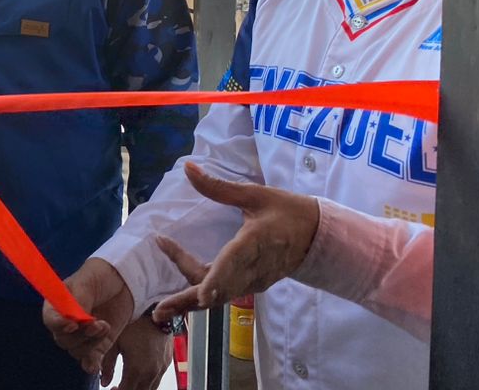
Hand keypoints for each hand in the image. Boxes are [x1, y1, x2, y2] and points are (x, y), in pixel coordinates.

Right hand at [42, 258, 134, 374]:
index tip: (73, 324)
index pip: (50, 320)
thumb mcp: (87, 281)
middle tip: (96, 324)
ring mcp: (82, 335)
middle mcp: (67, 322)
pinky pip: (90, 360)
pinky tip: (95, 366)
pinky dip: (90, 365)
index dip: (58, 325)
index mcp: (58, 304)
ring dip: (91, 343)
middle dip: (80, 335)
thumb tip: (73, 319)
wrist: (125, 281)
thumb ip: (79, 300)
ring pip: (76, 351)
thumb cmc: (101, 275)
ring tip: (105, 326)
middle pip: (63, 340)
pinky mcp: (97, 345)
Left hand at [100, 317, 173, 389]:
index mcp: (136, 370)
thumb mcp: (115, 341)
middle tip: (117, 387)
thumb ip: (108, 364)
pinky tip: (139, 373)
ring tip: (127, 382)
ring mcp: (161, 369)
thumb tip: (104, 381)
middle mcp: (150, 373)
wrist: (157, 310)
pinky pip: (157, 380)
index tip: (110, 389)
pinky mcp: (167, 363)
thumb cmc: (134, 323)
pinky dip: (147, 382)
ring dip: (138, 388)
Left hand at [151, 161, 319, 322]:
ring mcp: (254, 281)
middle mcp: (254, 268)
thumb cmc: (288, 211)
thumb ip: (217, 186)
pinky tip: (183, 298)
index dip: (218, 279)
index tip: (201, 295)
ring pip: (220, 296)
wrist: (319, 236)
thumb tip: (188, 168)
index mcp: (256, 242)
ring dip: (191, 303)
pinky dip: (203, 298)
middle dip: (189, 301)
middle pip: (219, 291)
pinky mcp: (253, 285)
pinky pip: (225, 294)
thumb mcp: (255, 194)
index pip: (235, 264)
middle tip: (159, 309)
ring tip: (162, 310)